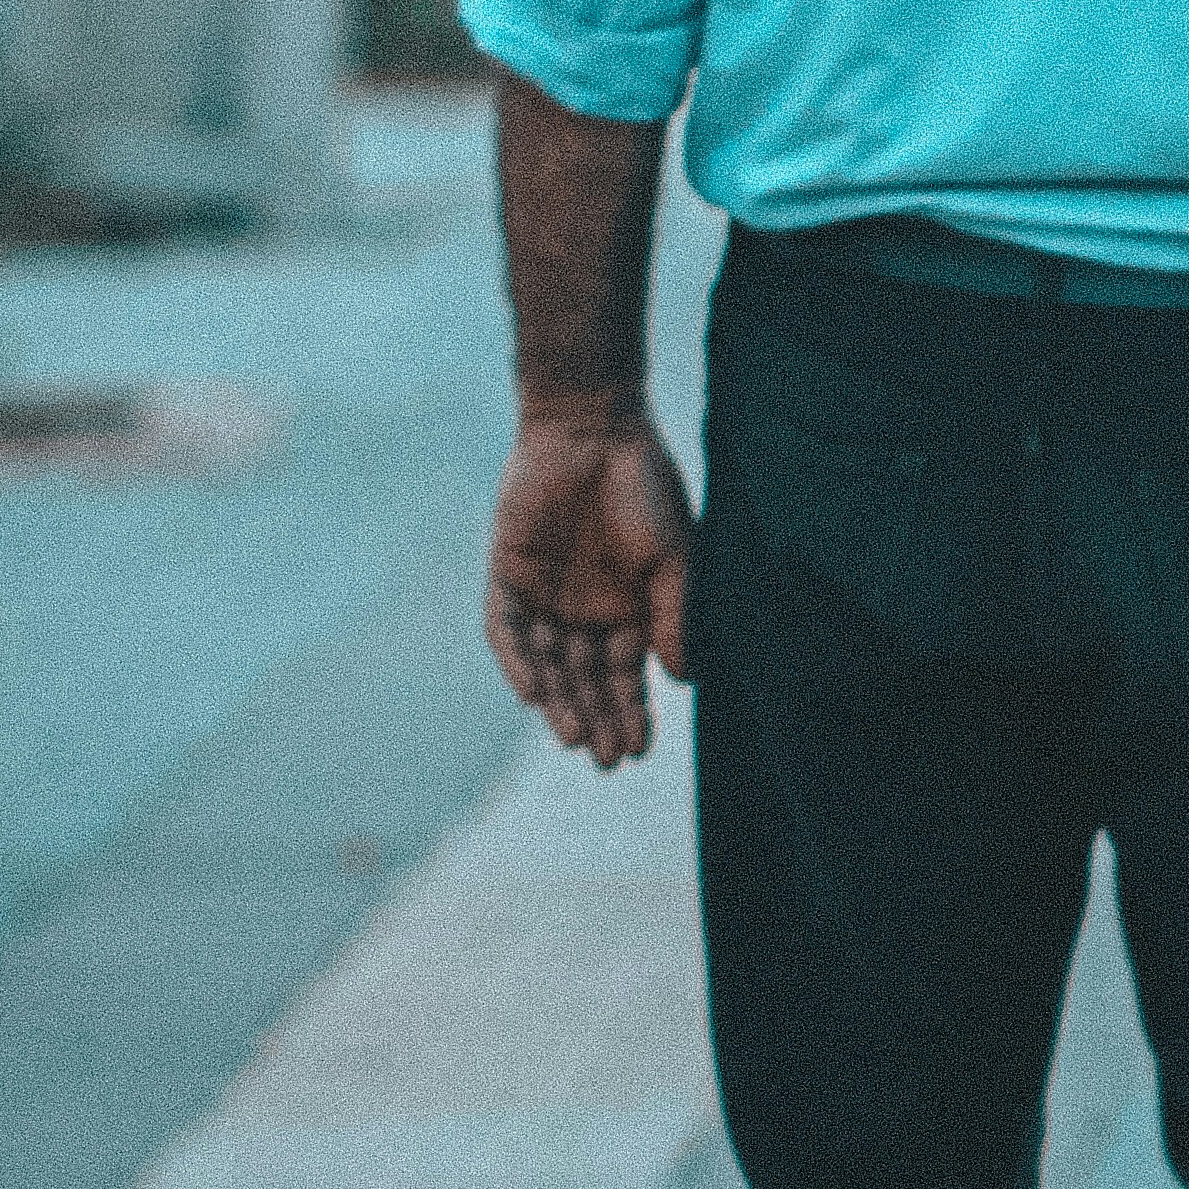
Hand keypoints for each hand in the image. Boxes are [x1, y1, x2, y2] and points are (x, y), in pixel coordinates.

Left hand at [486, 409, 696, 767]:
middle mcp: (583, 609)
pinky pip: (506, 629)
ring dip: (559, 702)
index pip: (624, 675)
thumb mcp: (674, 556)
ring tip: (574, 738)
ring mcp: (543, 594)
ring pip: (546, 663)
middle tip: (605, 761)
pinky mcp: (507, 573)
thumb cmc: (645, 486)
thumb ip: (675, 616)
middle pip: (584, 679)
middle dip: (597, 720)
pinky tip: (531, 694)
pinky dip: (517, 661)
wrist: (593, 427)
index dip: (631, 713)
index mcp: (627, 608)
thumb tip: (682, 680)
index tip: (638, 749)